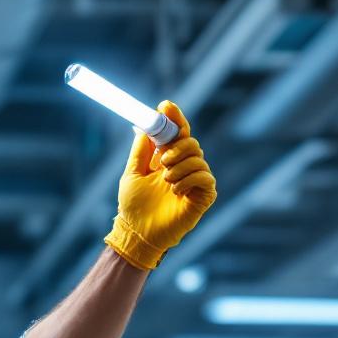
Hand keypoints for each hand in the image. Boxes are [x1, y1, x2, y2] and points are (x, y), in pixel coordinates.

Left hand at [104, 101, 216, 269]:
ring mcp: (195, 181)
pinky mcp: (203, 196)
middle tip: (163, 160)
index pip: (177, 133)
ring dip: (180, 166)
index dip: (174, 118)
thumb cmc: (134, 206)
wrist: (138, 232)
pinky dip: (189, 180)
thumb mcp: (132, 173)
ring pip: (198, 158)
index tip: (166, 106)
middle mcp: (183, 167)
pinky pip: (205, 177)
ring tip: (166, 181)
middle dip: (178, 147)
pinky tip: (176, 191)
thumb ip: (140, 151)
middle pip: (191, 142)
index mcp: (167, 159)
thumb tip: (144, 127)